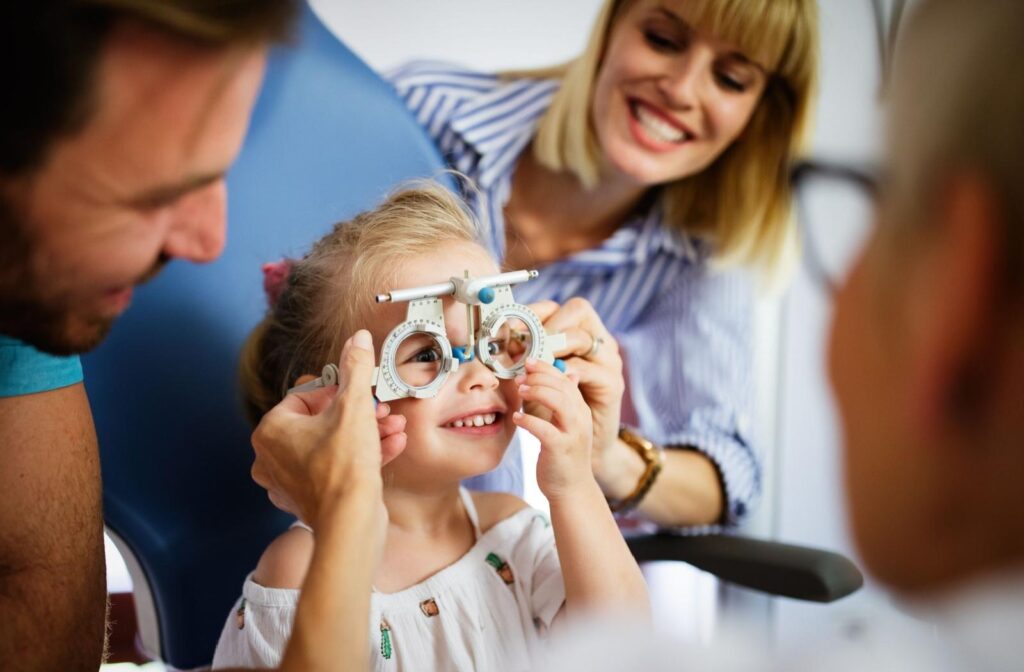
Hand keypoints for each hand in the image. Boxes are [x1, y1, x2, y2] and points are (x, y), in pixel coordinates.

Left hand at [250, 330, 404, 526]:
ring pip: (333, 445)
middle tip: (381, 411)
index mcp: (271, 430)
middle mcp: (273, 457)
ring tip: (393, 428)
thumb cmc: (344, 469)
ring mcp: (290, 481)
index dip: (339, 391)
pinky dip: (362, 456)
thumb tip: (355, 339)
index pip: (306, 396)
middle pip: (322, 421)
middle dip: (360, 414)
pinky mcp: (310, 499)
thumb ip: (355, 368)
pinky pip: (337, 468)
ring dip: (367, 433)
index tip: (360, 393)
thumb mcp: (354, 406)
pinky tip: (391, 446)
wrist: (351, 523)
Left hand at [513, 358, 594, 500]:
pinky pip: (545, 429)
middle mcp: (580, 419)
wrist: (572, 490)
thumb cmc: (564, 457)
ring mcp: (573, 434)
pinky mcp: (561, 449)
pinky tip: (516, 418)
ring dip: (537, 392)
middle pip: (563, 387)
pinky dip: (529, 421)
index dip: (546, 368)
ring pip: (559, 402)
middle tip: (520, 377)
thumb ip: (567, 401)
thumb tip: (569, 375)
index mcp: (581, 410)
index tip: (528, 363)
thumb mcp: (569, 425)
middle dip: (539, 377)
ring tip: (520, 391)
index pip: (566, 380)